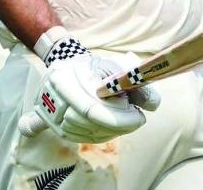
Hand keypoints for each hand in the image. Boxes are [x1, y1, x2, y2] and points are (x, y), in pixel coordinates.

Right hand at [22, 53, 154, 142]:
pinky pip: (78, 136)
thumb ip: (136, 81)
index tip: (140, 116)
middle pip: (89, 124)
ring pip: (85, 133)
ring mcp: (49, 113)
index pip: (92, 109)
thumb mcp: (116, 66)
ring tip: (124, 117)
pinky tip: (111, 127)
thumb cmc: (96, 67)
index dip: (119, 119)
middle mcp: (50, 97)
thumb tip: (153, 105)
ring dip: (111, 130)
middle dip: (119, 124)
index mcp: (64, 78)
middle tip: (137, 118)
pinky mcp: (53, 126)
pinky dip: (100, 134)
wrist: (69, 67)